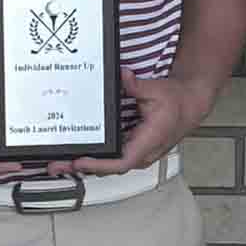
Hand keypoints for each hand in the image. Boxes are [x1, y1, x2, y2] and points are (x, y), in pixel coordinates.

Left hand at [46, 67, 210, 176]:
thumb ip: (137, 86)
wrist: (189, 105)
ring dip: (84, 165)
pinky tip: (78, 153)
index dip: (98, 164)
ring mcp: (136, 153)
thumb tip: (123, 76)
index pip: (121, 162)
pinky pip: (111, 158)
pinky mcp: (132, 149)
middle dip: (81, 168)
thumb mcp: (157, 90)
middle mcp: (141, 153)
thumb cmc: (177, 102)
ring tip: (59, 163)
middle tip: (55, 165)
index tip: (79, 162)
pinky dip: (94, 158)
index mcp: (148, 142)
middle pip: (108, 168)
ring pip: (107, 166)